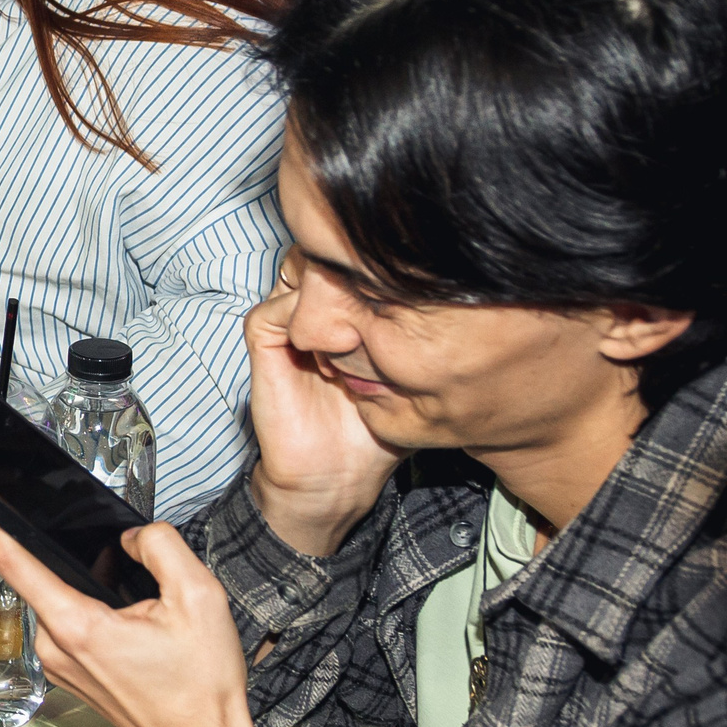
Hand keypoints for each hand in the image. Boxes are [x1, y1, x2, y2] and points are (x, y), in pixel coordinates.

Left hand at [0, 510, 278, 726]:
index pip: (14, 563)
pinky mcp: (70, 674)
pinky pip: (66, 626)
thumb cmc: (201, 690)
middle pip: (40, 579)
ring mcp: (60, 665)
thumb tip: (133, 536)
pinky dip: (88, 610)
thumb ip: (161, 547)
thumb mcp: (200, 598)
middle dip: (67, 555)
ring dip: (83, 586)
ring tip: (132, 595)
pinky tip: (127, 618)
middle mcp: (57, 649)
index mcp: (78, 627)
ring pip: (56, 602)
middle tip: (112, 552)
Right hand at [242, 252, 405, 554]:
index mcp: (343, 311)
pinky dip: (307, 323)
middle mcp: (312, 308)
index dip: (377, 261)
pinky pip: (275, 310)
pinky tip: (335, 353)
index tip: (409, 288)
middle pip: (322, 250)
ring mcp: (286, 323)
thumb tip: (462, 297)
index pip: (352, 255)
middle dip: (353, 269)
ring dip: (330, 295)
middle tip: (383, 302)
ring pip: (296, 270)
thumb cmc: (374, 431)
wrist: (336, 476)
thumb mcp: (413, 375)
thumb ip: (422, 335)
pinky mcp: (264, 343)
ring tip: (360, 332)